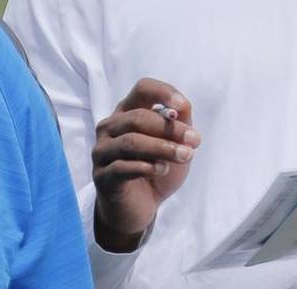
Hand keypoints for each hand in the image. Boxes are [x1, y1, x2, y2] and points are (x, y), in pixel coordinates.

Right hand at [92, 77, 201, 251]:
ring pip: (131, 142)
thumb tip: (182, 106)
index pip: (143, 89)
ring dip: (162, 148)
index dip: (163, 93)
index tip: (183, 107)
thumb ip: (178, 123)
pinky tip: (162, 169)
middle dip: (170, 129)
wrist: (139, 207)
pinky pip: (122, 167)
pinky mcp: (102, 176)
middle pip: (138, 117)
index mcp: (127, 112)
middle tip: (195, 141)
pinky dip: (146, 166)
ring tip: (185, 156)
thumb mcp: (173, 144)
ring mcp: (102, 151)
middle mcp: (109, 127)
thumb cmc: (156, 169)